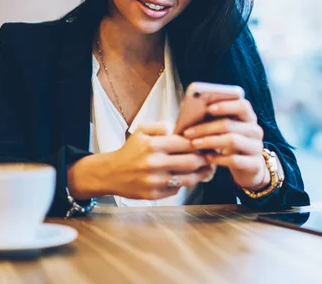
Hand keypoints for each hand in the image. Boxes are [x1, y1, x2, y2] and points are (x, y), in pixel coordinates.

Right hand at [68, 122, 213, 199]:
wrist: (110, 173)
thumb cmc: (130, 150)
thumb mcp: (141, 131)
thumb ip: (161, 126)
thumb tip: (179, 129)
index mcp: (153, 145)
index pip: (186, 144)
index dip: (201, 144)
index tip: (209, 143)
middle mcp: (155, 163)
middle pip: (192, 162)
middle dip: (205, 159)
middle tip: (211, 157)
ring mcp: (154, 181)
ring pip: (188, 179)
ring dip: (201, 174)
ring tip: (206, 169)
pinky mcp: (154, 194)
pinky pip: (177, 189)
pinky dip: (184, 183)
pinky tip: (188, 177)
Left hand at [183, 99, 269, 190]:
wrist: (249, 168)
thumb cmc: (231, 143)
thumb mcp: (227, 130)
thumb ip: (216, 119)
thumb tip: (192, 113)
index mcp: (249, 117)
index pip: (243, 105)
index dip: (225, 105)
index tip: (207, 108)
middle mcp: (256, 131)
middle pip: (230, 124)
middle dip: (206, 127)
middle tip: (187, 132)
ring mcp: (256, 148)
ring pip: (232, 140)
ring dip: (209, 141)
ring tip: (194, 144)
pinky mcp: (254, 164)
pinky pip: (234, 160)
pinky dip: (218, 158)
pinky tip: (207, 157)